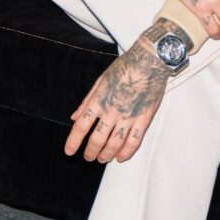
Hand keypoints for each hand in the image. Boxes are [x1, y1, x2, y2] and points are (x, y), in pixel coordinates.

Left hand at [67, 28, 171, 162]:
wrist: (149, 61)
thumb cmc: (124, 67)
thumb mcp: (100, 81)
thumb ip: (87, 101)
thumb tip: (74, 117)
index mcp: (99, 100)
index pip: (81, 126)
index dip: (73, 141)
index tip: (69, 151)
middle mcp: (112, 111)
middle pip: (97, 139)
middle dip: (90, 152)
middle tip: (88, 157)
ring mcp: (129, 116)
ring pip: (115, 144)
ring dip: (106, 155)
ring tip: (103, 159)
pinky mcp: (144, 118)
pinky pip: (134, 141)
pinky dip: (127, 152)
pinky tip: (121, 157)